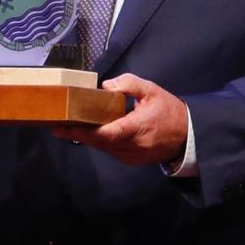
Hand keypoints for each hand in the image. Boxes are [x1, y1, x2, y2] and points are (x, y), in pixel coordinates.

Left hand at [50, 73, 184, 166]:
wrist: (187, 135)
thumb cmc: (169, 111)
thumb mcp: (152, 90)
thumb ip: (129, 84)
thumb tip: (106, 86)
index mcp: (138, 128)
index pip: (108, 133)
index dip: (87, 131)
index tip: (68, 126)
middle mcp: (133, 146)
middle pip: (100, 142)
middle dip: (78, 135)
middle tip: (57, 127)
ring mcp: (132, 156)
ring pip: (103, 148)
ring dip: (87, 139)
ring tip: (67, 128)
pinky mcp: (131, 160)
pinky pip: (110, 151)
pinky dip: (99, 142)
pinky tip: (88, 133)